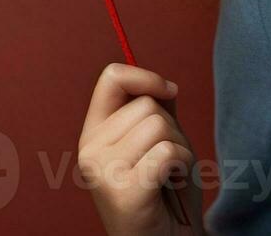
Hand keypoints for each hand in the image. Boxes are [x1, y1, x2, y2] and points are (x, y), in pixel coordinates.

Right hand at [78, 62, 204, 235]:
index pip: (112, 78)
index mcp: (93, 134)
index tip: (169, 91)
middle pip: (147, 104)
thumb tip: (163, 85)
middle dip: (172, 128)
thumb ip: (156, 112)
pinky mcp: (123, 191)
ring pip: (159, 125)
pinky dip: (181, 164)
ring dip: (179, 148)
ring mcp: (103, 171)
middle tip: (166, 162)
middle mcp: (89, 150)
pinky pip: (167, 151)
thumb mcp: (159, 143)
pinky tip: (169, 184)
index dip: (145, 76)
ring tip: (168, 175)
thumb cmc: (167, 193)